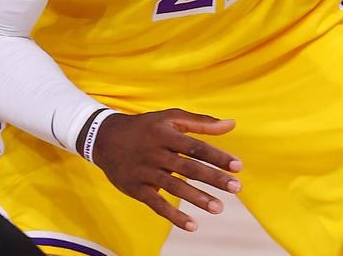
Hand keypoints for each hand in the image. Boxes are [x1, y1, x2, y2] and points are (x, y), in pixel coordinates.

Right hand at [91, 109, 241, 231]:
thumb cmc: (146, 127)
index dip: (217, 156)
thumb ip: (201, 122)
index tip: (238, 166)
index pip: (196, 146)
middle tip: (236, 188)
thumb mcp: (170, 117)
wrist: (105, 139)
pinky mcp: (137, 188)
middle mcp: (156, 152)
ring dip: (197, 198)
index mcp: (166, 133)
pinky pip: (157, 204)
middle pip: (188, 167)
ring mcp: (145, 172)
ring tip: (219, 208)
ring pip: (174, 187)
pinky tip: (192, 225)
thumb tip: (232, 124)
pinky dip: (174, 216)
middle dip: (213, 178)